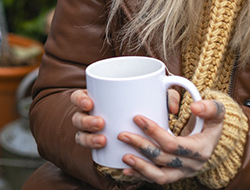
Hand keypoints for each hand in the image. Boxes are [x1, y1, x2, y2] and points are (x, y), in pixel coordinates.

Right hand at [70, 87, 184, 151]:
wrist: (152, 133)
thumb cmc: (148, 107)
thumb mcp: (156, 98)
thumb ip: (165, 96)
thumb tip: (171, 109)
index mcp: (97, 99)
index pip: (79, 97)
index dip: (80, 100)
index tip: (90, 103)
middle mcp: (91, 115)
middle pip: (78, 118)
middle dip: (86, 121)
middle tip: (100, 123)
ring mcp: (94, 132)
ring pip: (81, 137)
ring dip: (89, 138)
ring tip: (103, 140)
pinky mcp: (101, 147)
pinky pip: (92, 152)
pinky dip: (95, 152)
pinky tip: (104, 152)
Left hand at [117, 99, 227, 184]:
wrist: (211, 138)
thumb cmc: (210, 120)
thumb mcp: (217, 111)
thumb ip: (209, 107)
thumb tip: (195, 107)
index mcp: (201, 149)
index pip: (174, 144)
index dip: (154, 132)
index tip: (137, 118)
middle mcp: (193, 164)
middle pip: (163, 159)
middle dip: (141, 146)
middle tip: (123, 135)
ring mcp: (183, 172)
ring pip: (160, 176)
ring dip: (140, 167)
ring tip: (124, 156)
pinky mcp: (175, 175)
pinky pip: (157, 179)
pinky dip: (141, 175)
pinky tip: (126, 169)